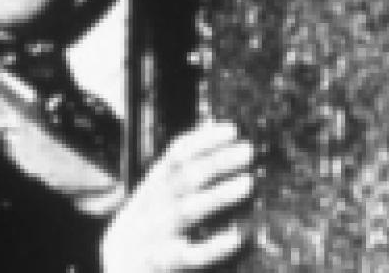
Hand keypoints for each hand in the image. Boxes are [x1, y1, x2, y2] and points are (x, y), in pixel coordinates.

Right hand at [101, 120, 253, 272]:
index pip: (174, 156)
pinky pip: (189, 256)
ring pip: (186, 211)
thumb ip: (172, 179)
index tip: (231, 129)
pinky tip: (235, 238)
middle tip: (248, 151)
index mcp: (147, 191)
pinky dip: (213, 246)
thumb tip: (208, 139)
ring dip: (217, 195)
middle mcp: (148, 209)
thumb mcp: (147, 204)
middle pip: (184, 179)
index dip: (202, 140)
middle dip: (216, 162)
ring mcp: (152, 237)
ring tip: (247, 183)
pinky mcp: (158, 266)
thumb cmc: (140, 239)